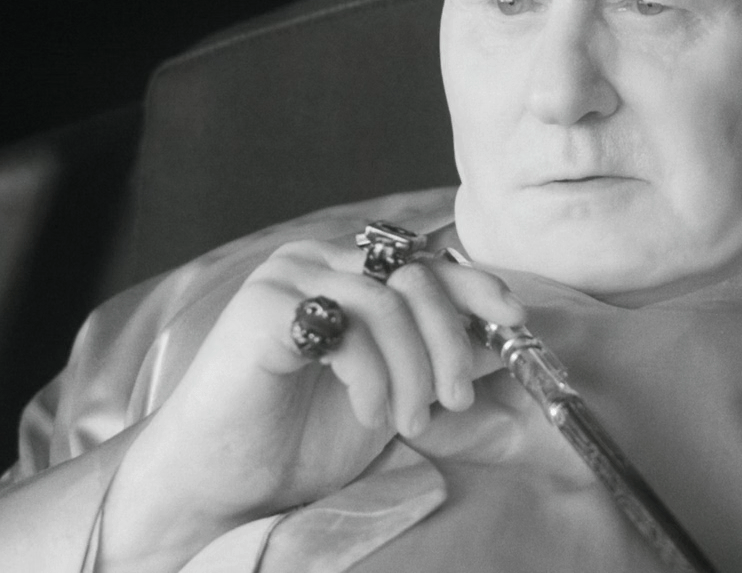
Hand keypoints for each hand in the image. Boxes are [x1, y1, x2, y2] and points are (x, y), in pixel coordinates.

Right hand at [99, 237, 524, 571]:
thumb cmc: (299, 438)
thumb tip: (506, 340)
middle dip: (449, 341)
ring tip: (410, 420)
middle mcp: (317, 262)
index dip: (477, 284)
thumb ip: (438, 361)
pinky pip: (346, 326)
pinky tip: (369, 412)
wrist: (226, 481)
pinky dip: (372, 375)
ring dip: (414, 368)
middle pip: (414, 275)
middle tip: (456, 399)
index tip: (514, 319)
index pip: (425, 260)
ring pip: (387, 300)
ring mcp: (286, 279)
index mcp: (347, 273)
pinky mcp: (262, 308)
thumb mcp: (393, 394)